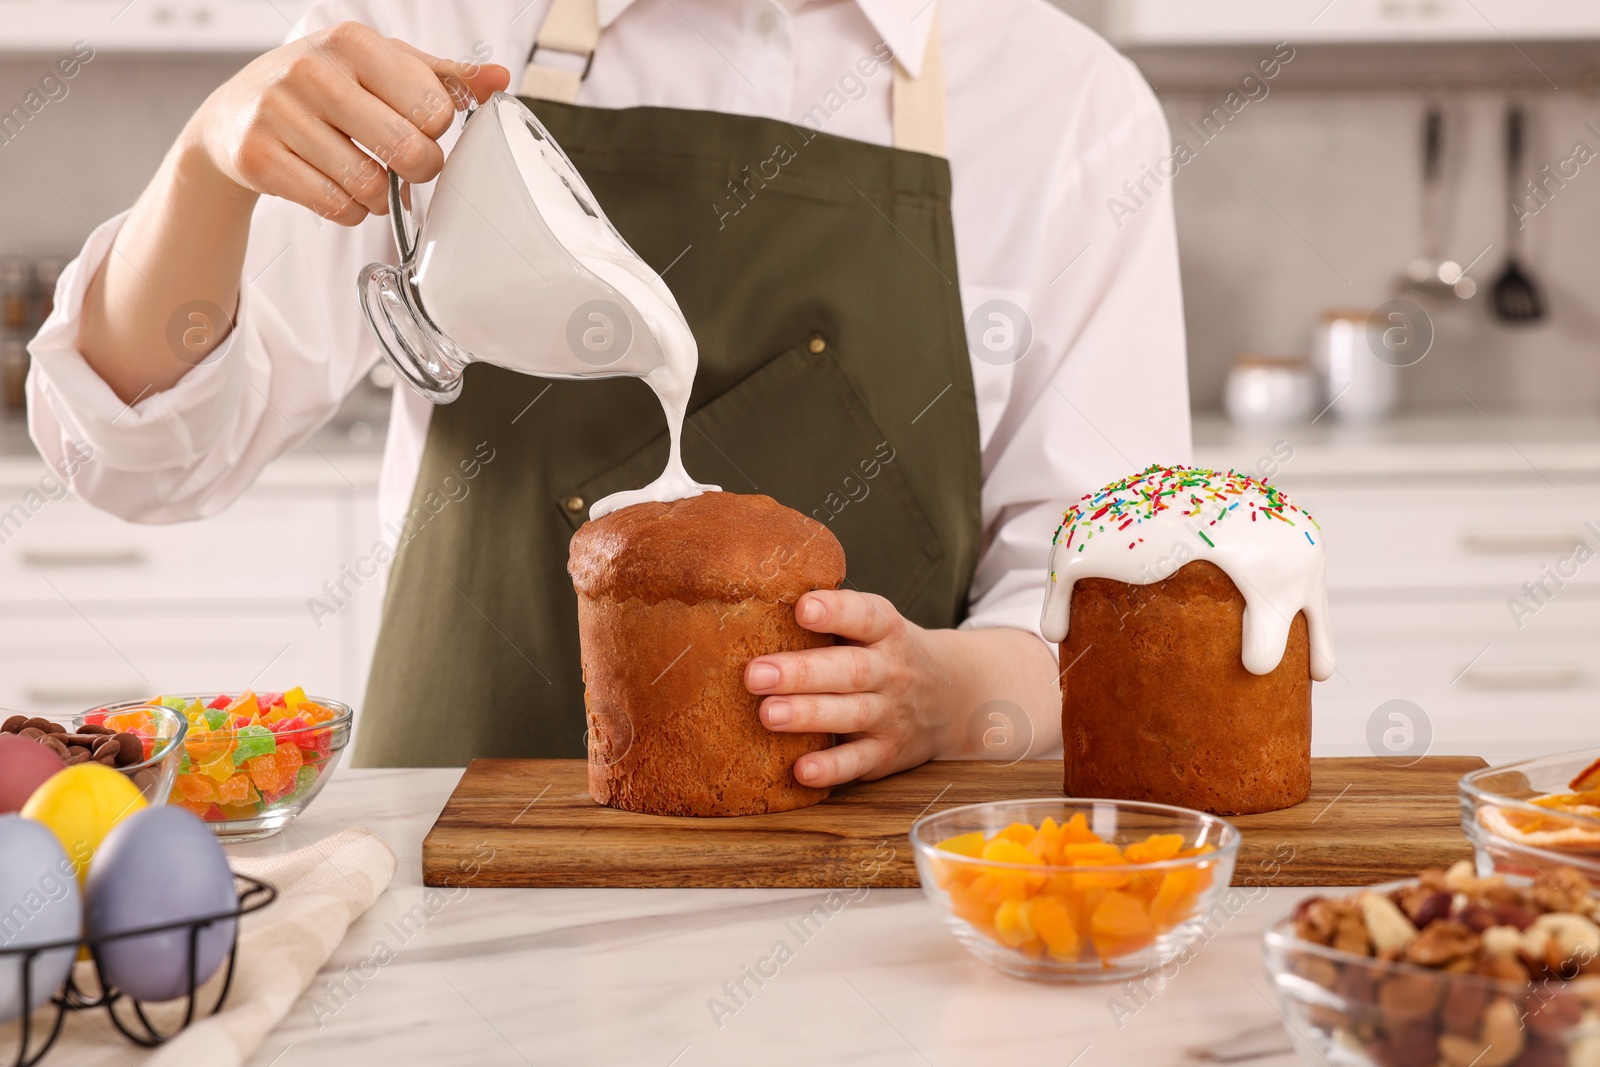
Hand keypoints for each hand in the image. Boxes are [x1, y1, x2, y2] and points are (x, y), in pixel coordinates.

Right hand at [182, 22, 508, 223]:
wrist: (234, 115)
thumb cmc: (320, 88)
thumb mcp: (379, 67)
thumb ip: (442, 76)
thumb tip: (499, 80)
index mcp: (353, 42)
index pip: (432, 107)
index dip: (437, 132)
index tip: (423, 131)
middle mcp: (314, 72)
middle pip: (406, 149)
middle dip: (418, 169)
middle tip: (409, 166)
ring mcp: (281, 113)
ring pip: (370, 186)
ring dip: (382, 197)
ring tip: (370, 179)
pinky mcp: (259, 157)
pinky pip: (336, 207)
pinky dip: (350, 212)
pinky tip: (341, 192)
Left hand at [744, 590, 954, 787]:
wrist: (954, 697)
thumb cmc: (887, 654)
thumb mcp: (876, 625)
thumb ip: (832, 615)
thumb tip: (757, 602)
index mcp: (885, 630)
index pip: (864, 616)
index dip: (835, 611)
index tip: (802, 608)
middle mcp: (891, 671)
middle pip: (850, 670)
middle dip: (801, 672)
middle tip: (755, 674)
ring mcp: (890, 714)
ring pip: (852, 714)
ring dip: (808, 715)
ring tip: (767, 714)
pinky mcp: (886, 752)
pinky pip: (859, 762)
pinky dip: (831, 768)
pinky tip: (801, 770)